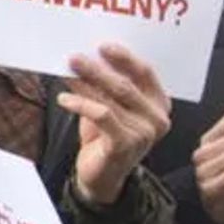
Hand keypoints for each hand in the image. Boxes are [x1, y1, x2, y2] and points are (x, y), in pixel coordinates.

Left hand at [57, 44, 171, 205]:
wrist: (101, 177)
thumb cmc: (105, 137)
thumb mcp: (110, 107)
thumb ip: (107, 85)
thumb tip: (86, 56)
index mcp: (159, 104)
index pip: (145, 73)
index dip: (124, 57)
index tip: (102, 46)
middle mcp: (157, 119)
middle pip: (125, 84)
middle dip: (97, 69)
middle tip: (75, 57)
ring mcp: (144, 133)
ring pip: (111, 99)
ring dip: (85, 83)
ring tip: (67, 73)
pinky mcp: (125, 144)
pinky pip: (101, 115)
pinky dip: (80, 104)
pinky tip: (64, 99)